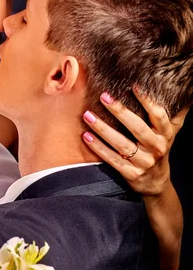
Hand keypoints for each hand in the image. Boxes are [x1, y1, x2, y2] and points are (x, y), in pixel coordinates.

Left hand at [81, 87, 187, 269]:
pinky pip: (112, 160)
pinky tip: (86, 137)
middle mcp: (156, 148)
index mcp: (166, 134)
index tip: (134, 85)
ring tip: (88, 115)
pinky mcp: (131, 174)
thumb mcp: (171, 132)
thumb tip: (187, 92)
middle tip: (104, 96)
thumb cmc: (159, 149)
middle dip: (120, 111)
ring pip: (121, 144)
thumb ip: (176, 112)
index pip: (158, 115)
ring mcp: (144, 162)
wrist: (156, 183)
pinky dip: (98, 148)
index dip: (148, 101)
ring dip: (103, 129)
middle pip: (137, 128)